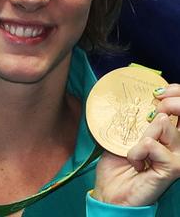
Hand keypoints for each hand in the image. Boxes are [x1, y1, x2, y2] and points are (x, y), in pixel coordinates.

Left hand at [93, 84, 179, 206]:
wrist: (111, 192)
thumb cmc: (117, 164)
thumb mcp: (123, 133)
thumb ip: (133, 117)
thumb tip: (136, 96)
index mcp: (169, 133)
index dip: (175, 93)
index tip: (157, 93)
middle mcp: (179, 143)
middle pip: (179, 111)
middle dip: (165, 105)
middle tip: (148, 116)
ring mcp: (179, 156)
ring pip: (164, 125)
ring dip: (142, 135)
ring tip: (137, 151)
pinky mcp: (173, 168)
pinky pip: (150, 144)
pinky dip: (136, 152)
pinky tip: (137, 164)